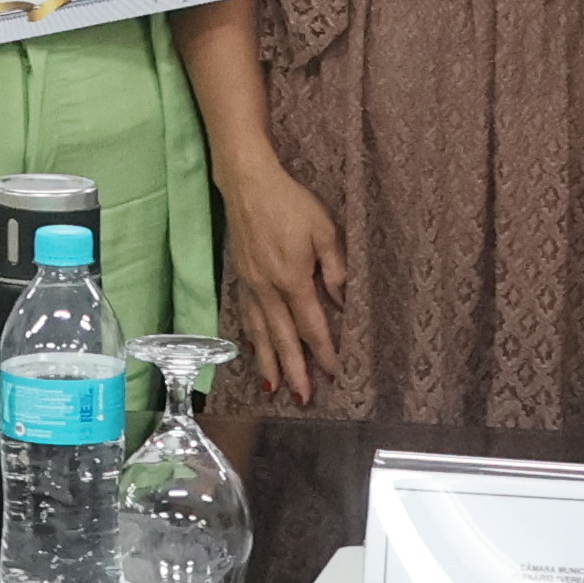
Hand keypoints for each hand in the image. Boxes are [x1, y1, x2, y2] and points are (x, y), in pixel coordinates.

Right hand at [219, 154, 347, 404]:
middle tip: (303, 399)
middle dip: (295, 371)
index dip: (324, 352)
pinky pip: (247, 317)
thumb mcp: (323, 230)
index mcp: (292, 280)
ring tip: (274, 388)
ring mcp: (251, 285)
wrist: (247, 183)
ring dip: (269, 363)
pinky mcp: (241, 277)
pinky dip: (252, 339)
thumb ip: (335, 268)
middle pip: (284, 339)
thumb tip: (342, 301)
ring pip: (261, 333)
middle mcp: (268, 290)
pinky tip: (256, 350)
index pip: (312, 326)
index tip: (334, 374)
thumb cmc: (290, 202)